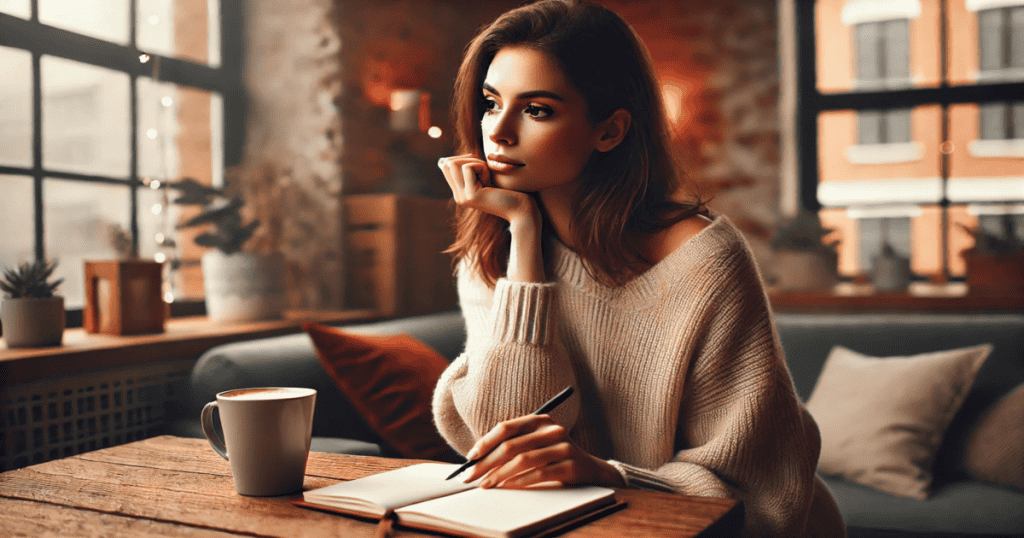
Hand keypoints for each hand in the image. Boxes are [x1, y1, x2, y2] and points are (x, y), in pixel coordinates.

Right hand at [438, 154, 536, 223]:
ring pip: (454, 164)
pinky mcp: (470, 196)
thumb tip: (445, 159)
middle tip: (484, 168)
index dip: (461, 157)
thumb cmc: (509, 191)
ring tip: (488, 174)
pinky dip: (481, 167)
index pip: (445, 166)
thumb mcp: (486, 177)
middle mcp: (459, 196)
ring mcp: (463, 198)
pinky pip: (467, 168)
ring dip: (474, 162)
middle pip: (447, 163)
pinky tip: (491, 181)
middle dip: (467, 158)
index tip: (479, 164)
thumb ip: (471, 169)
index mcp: (460, 192)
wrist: (521, 210)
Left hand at [462, 414, 624, 488]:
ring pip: (523, 460)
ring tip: (487, 484)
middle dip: (487, 463)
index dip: (486, 442)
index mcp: (540, 420)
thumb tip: (478, 458)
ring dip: (499, 475)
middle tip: (472, 476)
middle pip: (511, 445)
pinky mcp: (570, 465)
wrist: (589, 469)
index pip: (507, 427)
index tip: (471, 457)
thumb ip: (513, 444)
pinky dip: (518, 482)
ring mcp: (563, 446)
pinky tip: (506, 487)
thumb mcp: (535, 443)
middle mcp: (552, 430)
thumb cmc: (553, 455)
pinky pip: (538, 474)